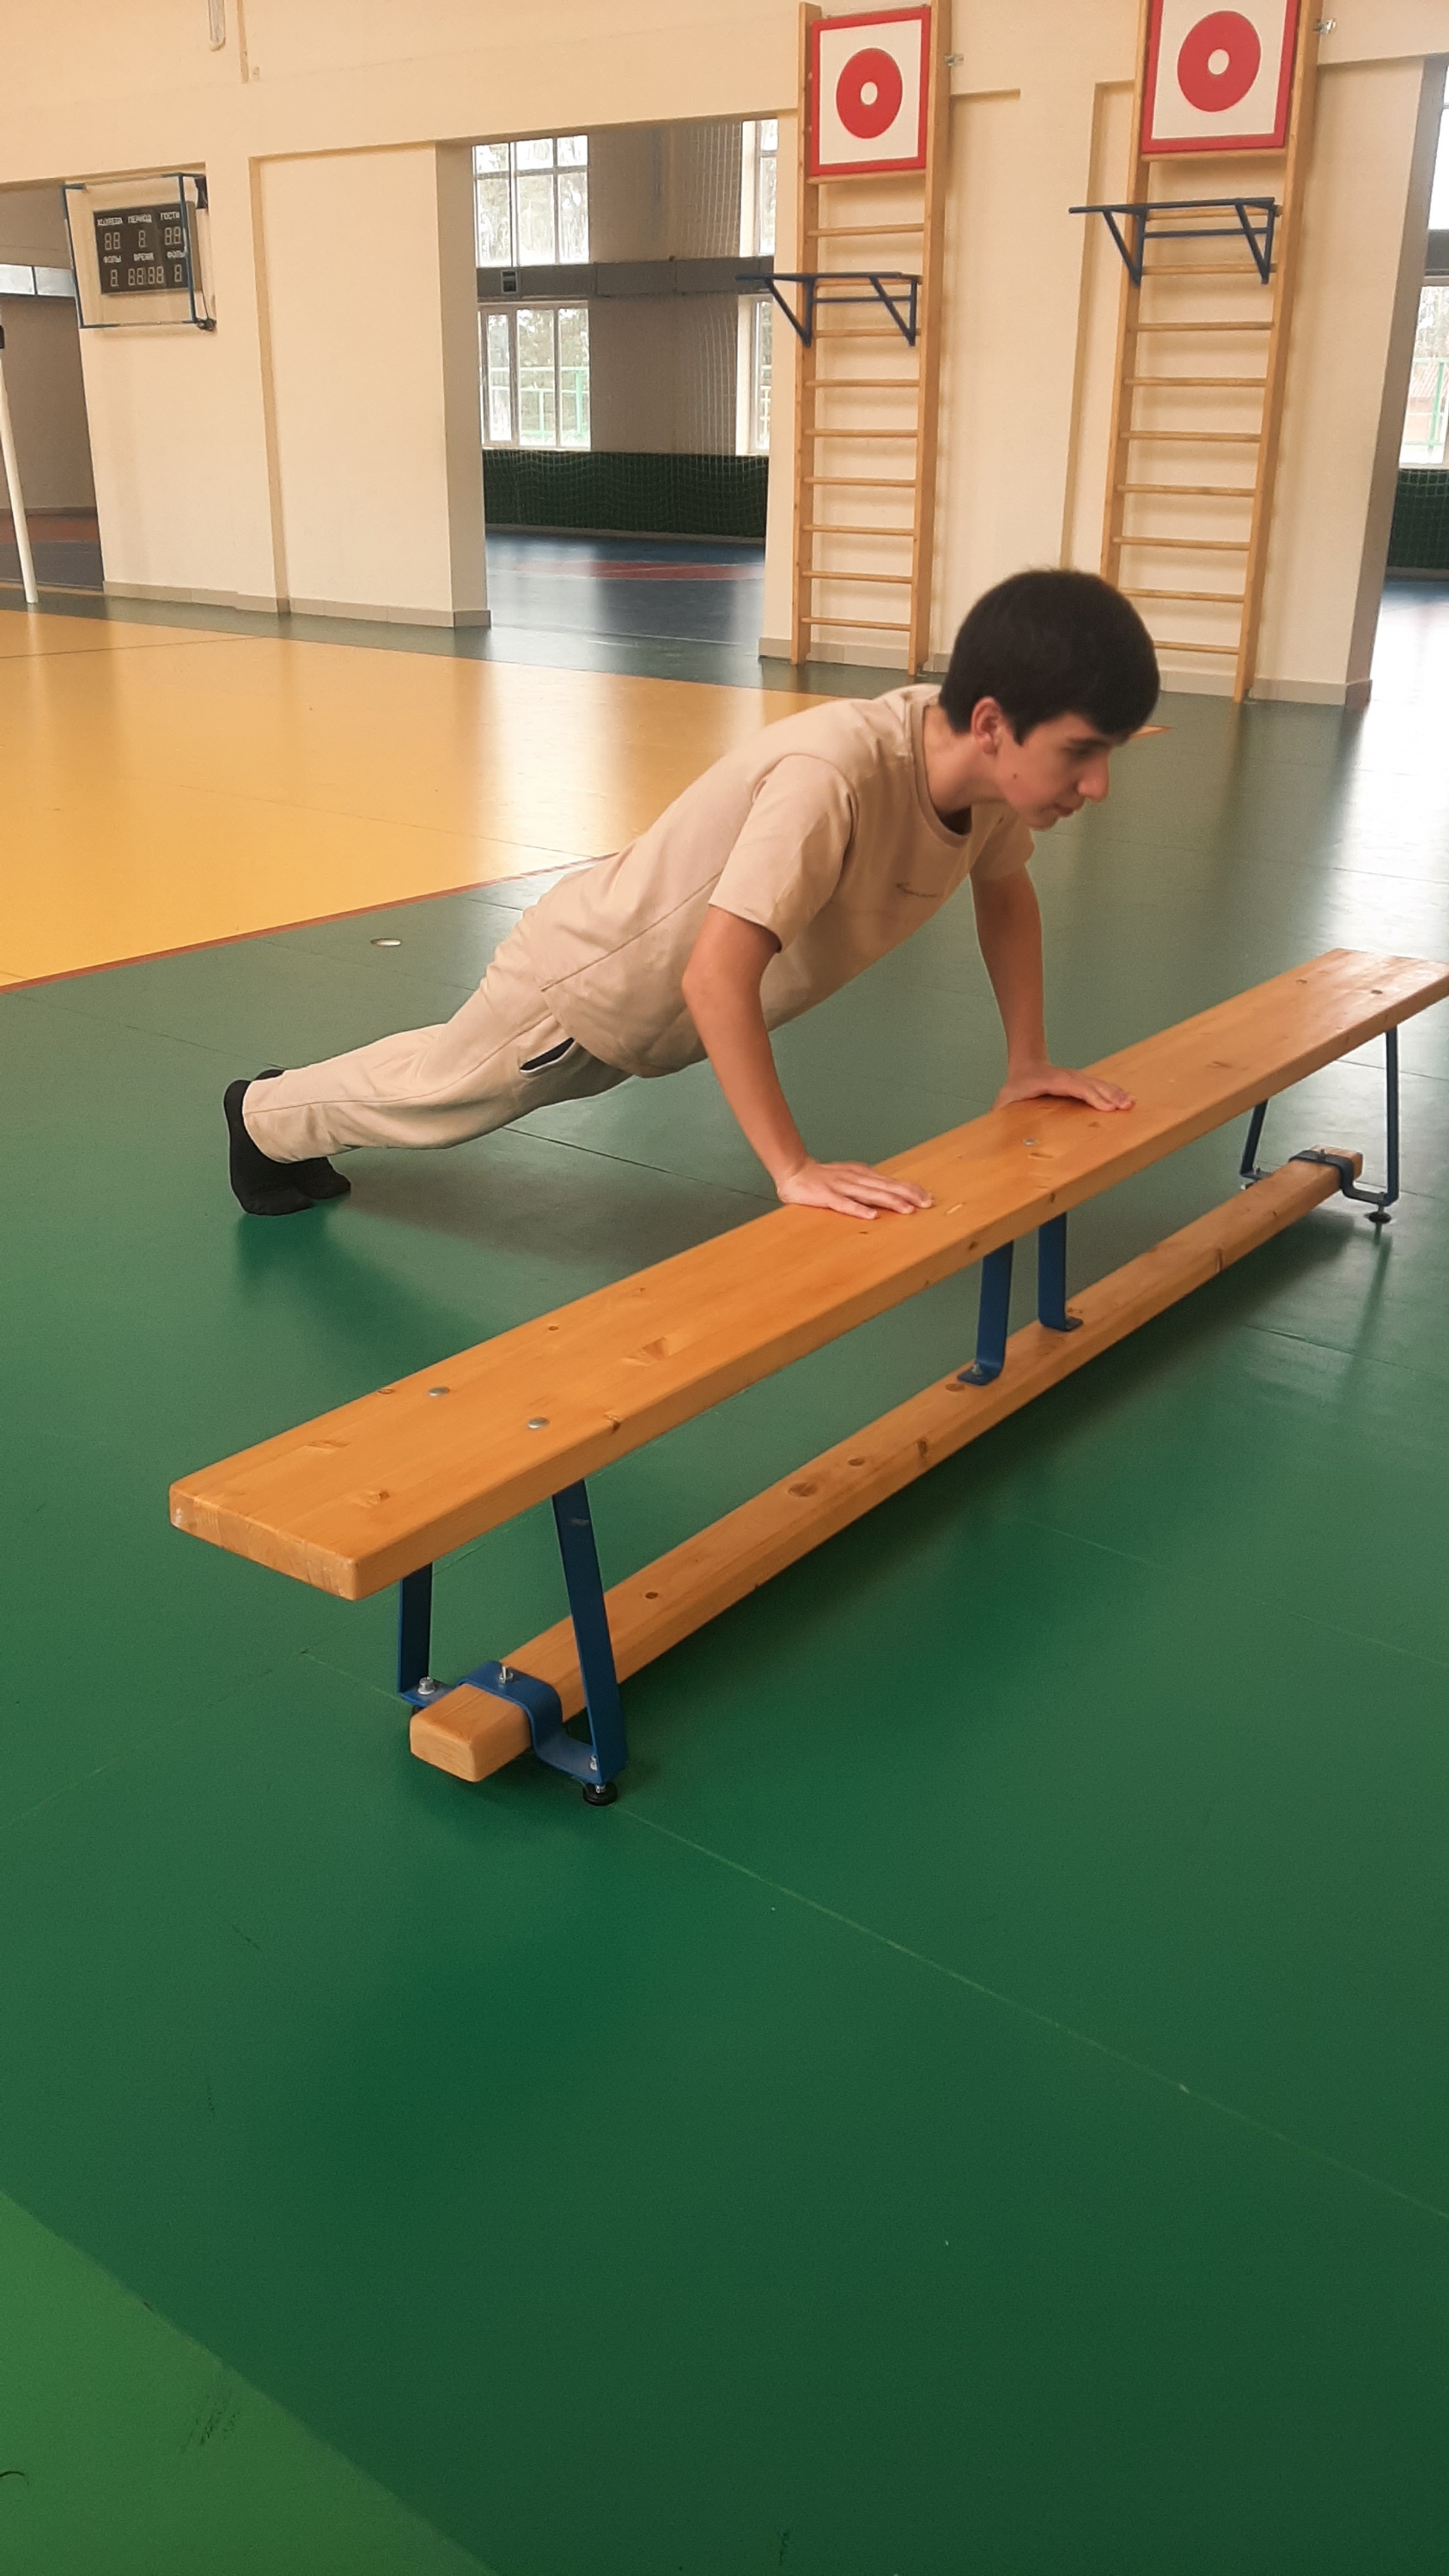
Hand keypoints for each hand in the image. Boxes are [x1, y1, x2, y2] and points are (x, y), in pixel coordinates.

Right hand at [777, 1157, 933, 1220]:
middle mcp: (855, 1179)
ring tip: (907, 1209)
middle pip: (886, 1187)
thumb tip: (888, 1192)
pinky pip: (844, 1204)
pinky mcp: (826, 1196)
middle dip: (908, 1195)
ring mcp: (841, 1187)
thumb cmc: (822, 1177)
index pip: (890, 1182)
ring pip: (870, 1194)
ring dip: (890, 1201)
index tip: (927, 1197)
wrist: (794, 1170)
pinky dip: (858, 1209)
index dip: (909, 1189)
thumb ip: (867, 1184)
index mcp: (862, 1175)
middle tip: (926, 1203)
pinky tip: (872, 1216)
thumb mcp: (850, 1177)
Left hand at [995, 1061, 1133, 1112]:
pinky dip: (1113, 1092)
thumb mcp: (1004, 1101)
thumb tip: (993, 1132)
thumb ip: (1000, 1114)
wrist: (1026, 1066)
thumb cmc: (1017, 1086)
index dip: (1089, 1095)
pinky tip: (1125, 1099)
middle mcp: (1067, 1078)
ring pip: (1097, 1085)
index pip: (1073, 1087)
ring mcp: (1076, 1078)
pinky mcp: (1082, 1082)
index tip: (1104, 1105)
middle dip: (1108, 1095)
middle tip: (1124, 1107)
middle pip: (1090, 1085)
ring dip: (1114, 1093)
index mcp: (1050, 1081)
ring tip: (1129, 1103)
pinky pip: (1099, 1087)